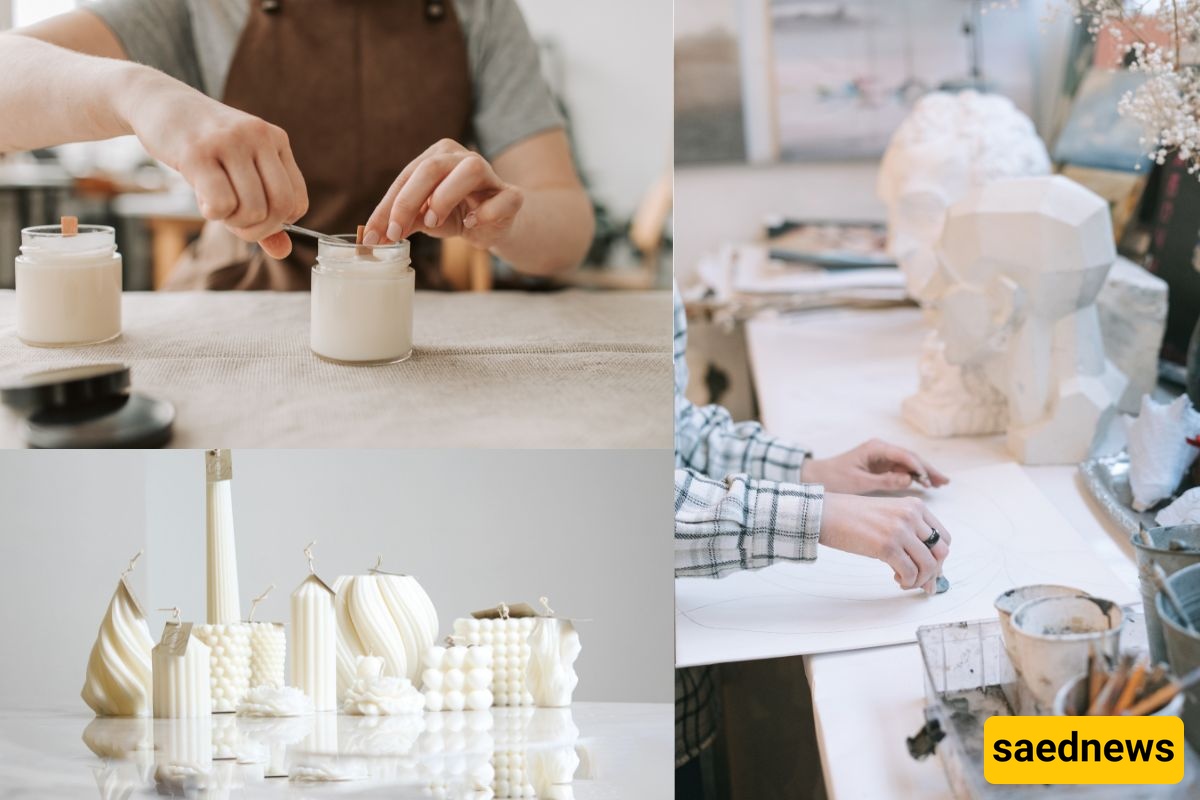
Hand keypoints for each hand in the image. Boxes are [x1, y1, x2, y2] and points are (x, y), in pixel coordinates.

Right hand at [123, 71, 307, 258]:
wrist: (158, 101)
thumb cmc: (203, 143)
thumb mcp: (241, 169)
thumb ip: (264, 211)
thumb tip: (283, 252)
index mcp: (276, 140)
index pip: (297, 202)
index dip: (277, 223)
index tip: (254, 219)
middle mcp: (259, 137)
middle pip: (279, 208)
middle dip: (257, 229)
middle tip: (233, 220)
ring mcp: (229, 142)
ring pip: (252, 209)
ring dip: (231, 221)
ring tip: (215, 204)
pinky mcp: (197, 152)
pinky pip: (222, 203)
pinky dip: (213, 214)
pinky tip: (202, 200)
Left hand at [362, 138, 523, 249]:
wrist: (495, 224)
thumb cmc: (456, 214)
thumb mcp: (424, 218)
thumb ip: (403, 221)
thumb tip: (375, 235)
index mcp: (438, 156)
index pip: (407, 177)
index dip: (389, 206)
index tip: (375, 234)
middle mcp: (463, 157)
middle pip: (432, 168)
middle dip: (409, 201)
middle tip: (396, 231)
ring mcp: (490, 174)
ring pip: (470, 170)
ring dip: (445, 197)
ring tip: (433, 223)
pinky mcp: (512, 195)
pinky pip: (503, 198)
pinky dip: (485, 212)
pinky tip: (472, 223)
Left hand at [801, 438, 948, 493]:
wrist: (817, 476)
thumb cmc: (834, 478)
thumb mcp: (858, 482)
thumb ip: (884, 481)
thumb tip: (908, 480)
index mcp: (876, 448)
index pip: (904, 455)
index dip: (918, 467)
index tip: (929, 479)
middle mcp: (882, 449)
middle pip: (910, 457)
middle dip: (927, 469)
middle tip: (943, 481)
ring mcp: (882, 457)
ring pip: (909, 463)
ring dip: (924, 472)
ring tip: (940, 484)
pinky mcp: (881, 466)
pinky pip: (902, 469)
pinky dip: (914, 476)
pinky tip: (926, 484)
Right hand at [820, 493, 950, 593]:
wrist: (826, 513)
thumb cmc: (852, 516)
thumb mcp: (888, 514)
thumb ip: (908, 530)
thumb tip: (927, 563)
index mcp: (914, 505)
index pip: (944, 536)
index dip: (939, 556)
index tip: (930, 568)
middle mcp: (911, 516)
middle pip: (941, 552)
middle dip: (934, 572)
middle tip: (923, 583)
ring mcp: (900, 530)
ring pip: (929, 565)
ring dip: (920, 580)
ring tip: (906, 581)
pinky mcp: (887, 546)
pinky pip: (910, 572)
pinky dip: (907, 582)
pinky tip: (896, 579)